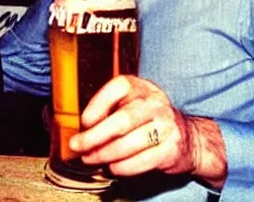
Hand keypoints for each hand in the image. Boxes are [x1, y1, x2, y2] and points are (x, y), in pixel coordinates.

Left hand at [69, 75, 226, 189]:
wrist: (187, 138)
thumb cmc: (147, 120)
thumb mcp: (131, 104)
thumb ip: (106, 110)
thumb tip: (67, 121)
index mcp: (142, 86)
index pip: (120, 87)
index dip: (99, 103)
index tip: (84, 121)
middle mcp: (155, 102)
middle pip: (123, 119)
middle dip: (96, 136)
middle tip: (78, 145)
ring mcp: (166, 125)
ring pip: (131, 142)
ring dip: (105, 154)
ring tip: (91, 158)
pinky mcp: (172, 148)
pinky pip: (143, 160)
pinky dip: (123, 167)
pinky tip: (113, 167)